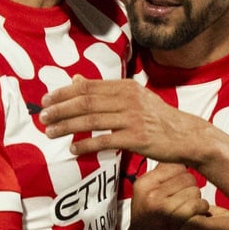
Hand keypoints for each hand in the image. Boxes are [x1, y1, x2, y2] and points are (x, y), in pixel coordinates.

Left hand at [40, 77, 211, 163]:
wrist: (185, 135)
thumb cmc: (156, 117)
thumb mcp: (133, 97)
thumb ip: (105, 90)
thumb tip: (76, 80)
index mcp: (125, 87)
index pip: (87, 87)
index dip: (63, 93)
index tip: (46, 100)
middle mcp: (128, 99)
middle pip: (85, 102)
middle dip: (60, 110)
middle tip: (42, 118)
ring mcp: (132, 119)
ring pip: (91, 121)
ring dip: (67, 127)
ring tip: (51, 133)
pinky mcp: (137, 139)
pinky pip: (105, 141)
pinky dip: (86, 145)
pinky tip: (74, 150)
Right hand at [121, 163, 208, 229]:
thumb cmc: (149, 222)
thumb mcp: (147, 194)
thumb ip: (162, 175)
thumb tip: (182, 152)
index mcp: (143, 183)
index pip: (174, 164)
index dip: (181, 176)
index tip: (176, 189)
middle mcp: (150, 192)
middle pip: (187, 176)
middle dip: (190, 188)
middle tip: (181, 203)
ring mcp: (161, 206)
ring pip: (195, 190)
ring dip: (196, 201)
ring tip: (185, 212)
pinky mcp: (175, 219)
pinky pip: (199, 204)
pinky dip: (201, 211)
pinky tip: (192, 218)